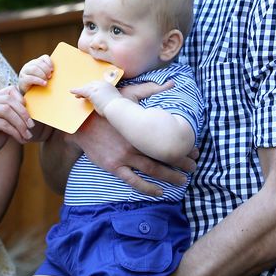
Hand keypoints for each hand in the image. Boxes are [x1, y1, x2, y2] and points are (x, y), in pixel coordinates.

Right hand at [0, 86, 32, 169]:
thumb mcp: (2, 125)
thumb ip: (11, 115)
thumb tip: (29, 107)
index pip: (8, 90)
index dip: (22, 101)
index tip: (29, 117)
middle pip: (9, 99)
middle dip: (23, 113)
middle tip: (31, 126)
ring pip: (7, 110)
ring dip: (20, 124)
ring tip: (27, 135)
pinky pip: (2, 123)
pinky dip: (14, 132)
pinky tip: (20, 139)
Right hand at [18, 54, 52, 93]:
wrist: (27, 94)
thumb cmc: (37, 84)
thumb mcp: (43, 76)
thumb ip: (47, 72)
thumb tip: (56, 72)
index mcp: (35, 63)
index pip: (44, 57)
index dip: (49, 63)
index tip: (53, 70)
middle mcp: (29, 65)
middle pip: (39, 63)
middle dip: (46, 70)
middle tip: (50, 77)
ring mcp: (24, 72)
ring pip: (34, 69)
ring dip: (42, 75)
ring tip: (46, 81)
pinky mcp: (22, 80)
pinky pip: (30, 78)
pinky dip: (39, 81)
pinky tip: (44, 84)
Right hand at [68, 80, 197, 194]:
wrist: (80, 123)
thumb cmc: (105, 107)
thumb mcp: (128, 94)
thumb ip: (150, 89)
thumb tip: (173, 83)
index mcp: (140, 127)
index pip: (167, 140)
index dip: (183, 147)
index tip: (195, 150)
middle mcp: (135, 143)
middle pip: (163, 156)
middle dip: (181, 163)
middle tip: (194, 167)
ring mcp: (124, 157)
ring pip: (152, 170)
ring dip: (169, 177)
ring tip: (182, 181)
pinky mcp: (114, 166)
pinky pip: (133, 181)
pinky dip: (147, 188)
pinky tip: (159, 192)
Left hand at [70, 80, 121, 114]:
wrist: (116, 108)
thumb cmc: (115, 107)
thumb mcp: (110, 100)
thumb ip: (105, 97)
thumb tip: (100, 101)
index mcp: (108, 85)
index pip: (97, 85)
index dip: (92, 88)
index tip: (89, 92)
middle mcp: (102, 84)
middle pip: (91, 85)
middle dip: (86, 89)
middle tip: (81, 94)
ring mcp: (97, 87)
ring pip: (86, 88)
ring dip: (81, 91)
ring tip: (76, 95)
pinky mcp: (92, 92)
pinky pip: (82, 91)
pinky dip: (76, 91)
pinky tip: (72, 91)